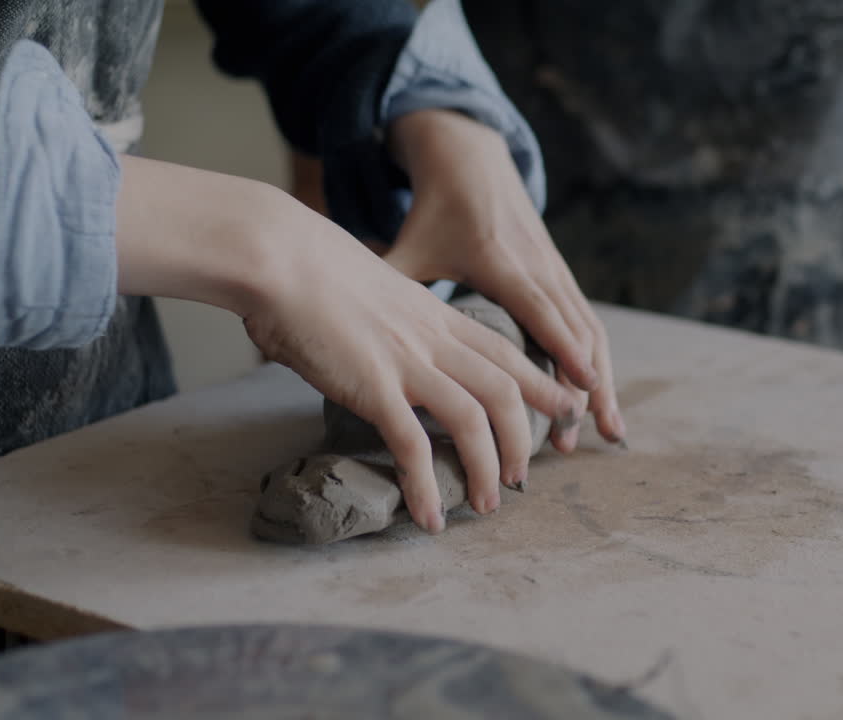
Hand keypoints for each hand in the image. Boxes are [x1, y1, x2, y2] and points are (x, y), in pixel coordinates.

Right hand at [115, 156, 575, 531]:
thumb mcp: (372, 291)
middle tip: (522, 477)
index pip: (506, 353)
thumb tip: (377, 345)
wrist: (278, 254)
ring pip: (473, 420)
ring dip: (487, 468)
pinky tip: (430, 516)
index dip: (541, 384)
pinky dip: (426, 485)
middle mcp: (433, 339)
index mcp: (436, 315)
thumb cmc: (308, 270)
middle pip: (505, 390)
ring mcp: (407, 362)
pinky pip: (412, 445)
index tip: (564, 407)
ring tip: (487, 503)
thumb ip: (390, 323)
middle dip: (523, 438)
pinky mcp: (372, 386)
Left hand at [384, 109, 625, 449]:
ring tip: (608, 430)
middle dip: (591, 383)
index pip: (538, 310)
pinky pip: (588, 323)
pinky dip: (598, 361)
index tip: (582, 387)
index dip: (562, 348)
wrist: (472, 161)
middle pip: (576, 331)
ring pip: (591, 331)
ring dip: (602, 380)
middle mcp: (537, 266)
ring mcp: (555, 271)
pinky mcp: (562, 276)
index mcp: (499, 261)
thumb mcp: (410, 246)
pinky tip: (599, 399)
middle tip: (597, 433)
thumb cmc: (435, 213)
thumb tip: (341, 329)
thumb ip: (385, 286)